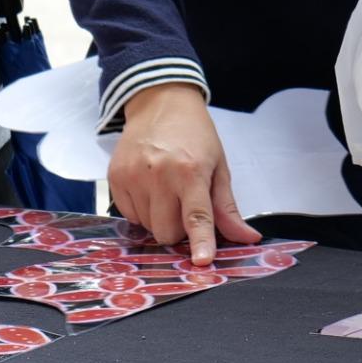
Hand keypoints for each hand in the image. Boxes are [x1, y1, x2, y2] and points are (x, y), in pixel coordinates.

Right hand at [109, 82, 259, 267]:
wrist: (160, 101)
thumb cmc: (194, 134)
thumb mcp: (218, 166)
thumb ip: (227, 207)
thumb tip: (246, 238)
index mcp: (190, 171)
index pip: (197, 216)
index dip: (201, 242)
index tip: (202, 261)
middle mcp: (159, 173)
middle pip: (167, 232)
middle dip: (178, 229)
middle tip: (183, 204)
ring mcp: (133, 175)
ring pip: (147, 227)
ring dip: (159, 218)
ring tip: (165, 190)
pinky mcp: (115, 176)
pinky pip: (129, 215)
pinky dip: (141, 209)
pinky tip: (148, 187)